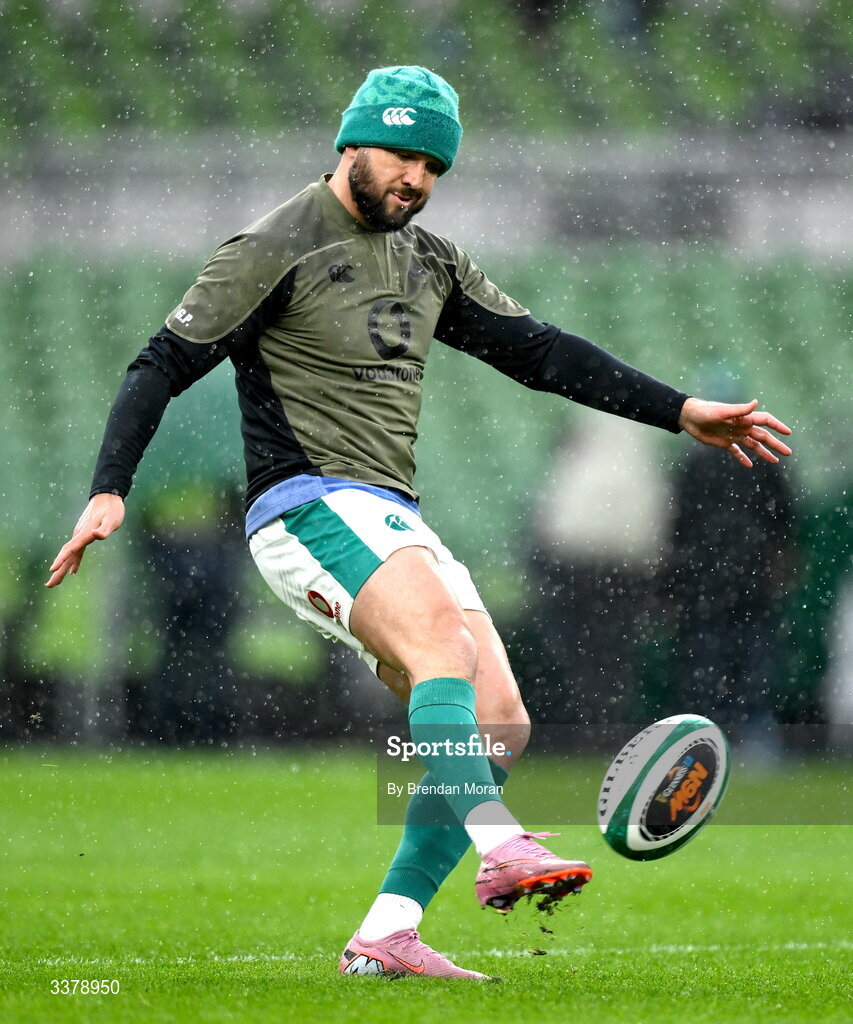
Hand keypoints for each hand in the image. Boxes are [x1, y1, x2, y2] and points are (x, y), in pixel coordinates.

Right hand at [46, 493, 125, 587]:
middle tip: (49, 585)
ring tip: (54, 582)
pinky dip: (73, 561)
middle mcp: (79, 535)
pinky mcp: (83, 535)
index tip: (52, 569)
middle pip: (66, 555)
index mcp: (85, 533)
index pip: (71, 548)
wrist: (107, 497)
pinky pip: (76, 551)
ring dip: (62, 568)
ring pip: (69, 554)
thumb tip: (95, 535)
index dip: (62, 559)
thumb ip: (104, 529)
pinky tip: (73, 570)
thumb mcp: (112, 519)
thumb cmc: (112, 509)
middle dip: (58, 571)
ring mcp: (80, 535)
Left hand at [678, 397, 792, 466]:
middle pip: (763, 436)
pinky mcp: (724, 443)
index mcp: (744, 418)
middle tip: (788, 452)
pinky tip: (750, 465)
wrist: (689, 418)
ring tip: (775, 461)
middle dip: (775, 444)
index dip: (777, 426)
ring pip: (753, 446)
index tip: (788, 433)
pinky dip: (743, 458)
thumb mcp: (722, 411)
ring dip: (764, 453)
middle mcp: (742, 427)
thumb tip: (756, 403)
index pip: (765, 421)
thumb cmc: (705, 411)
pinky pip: (737, 452)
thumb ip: (740, 410)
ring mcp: (734, 435)